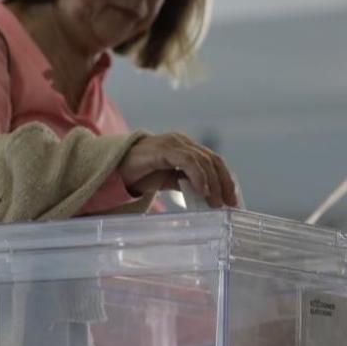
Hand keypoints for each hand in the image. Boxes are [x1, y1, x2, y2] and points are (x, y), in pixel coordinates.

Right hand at [118, 133, 237, 207]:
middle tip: (229, 203)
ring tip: (215, 202)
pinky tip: (203, 191)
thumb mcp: (169, 180)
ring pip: (203, 160)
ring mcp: (173, 143)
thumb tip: (207, 197)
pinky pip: (188, 161)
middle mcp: (183, 142)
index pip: (213, 161)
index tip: (232, 199)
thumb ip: (186, 183)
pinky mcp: (164, 149)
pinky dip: (198, 176)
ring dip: (213, 182)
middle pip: (213, 160)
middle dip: (224, 182)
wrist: (114, 169)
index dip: (225, 179)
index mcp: (186, 148)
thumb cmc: (140, 174)